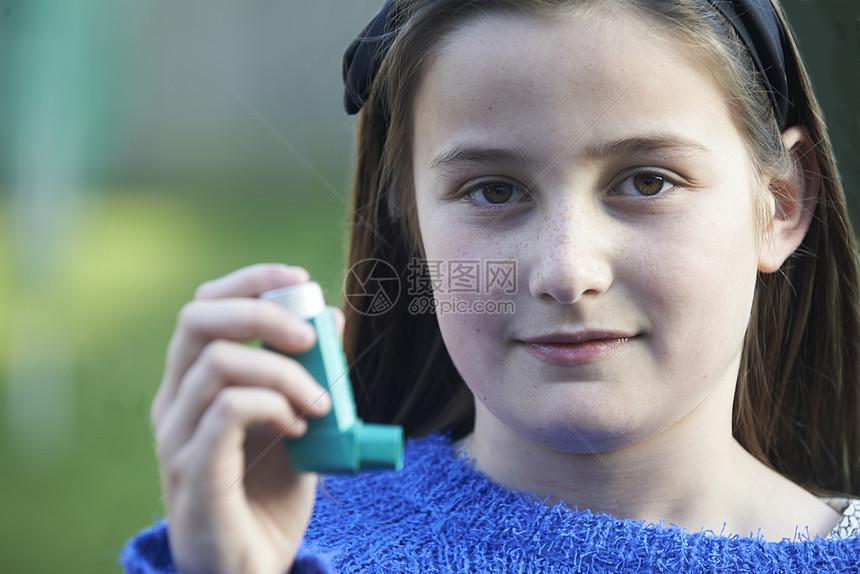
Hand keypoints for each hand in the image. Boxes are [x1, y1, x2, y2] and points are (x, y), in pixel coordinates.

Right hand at [150, 264, 341, 573]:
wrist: (253, 569)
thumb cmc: (270, 497)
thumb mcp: (298, 423)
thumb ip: (307, 373)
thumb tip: (331, 316)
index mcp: (194, 384)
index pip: (205, 306)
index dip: (251, 282)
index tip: (300, 280)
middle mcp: (175, 402)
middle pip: (196, 319)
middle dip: (263, 313)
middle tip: (311, 340)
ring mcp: (178, 436)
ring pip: (218, 362)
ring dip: (284, 372)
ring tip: (318, 405)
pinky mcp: (194, 471)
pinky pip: (227, 409)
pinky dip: (273, 404)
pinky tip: (298, 429)